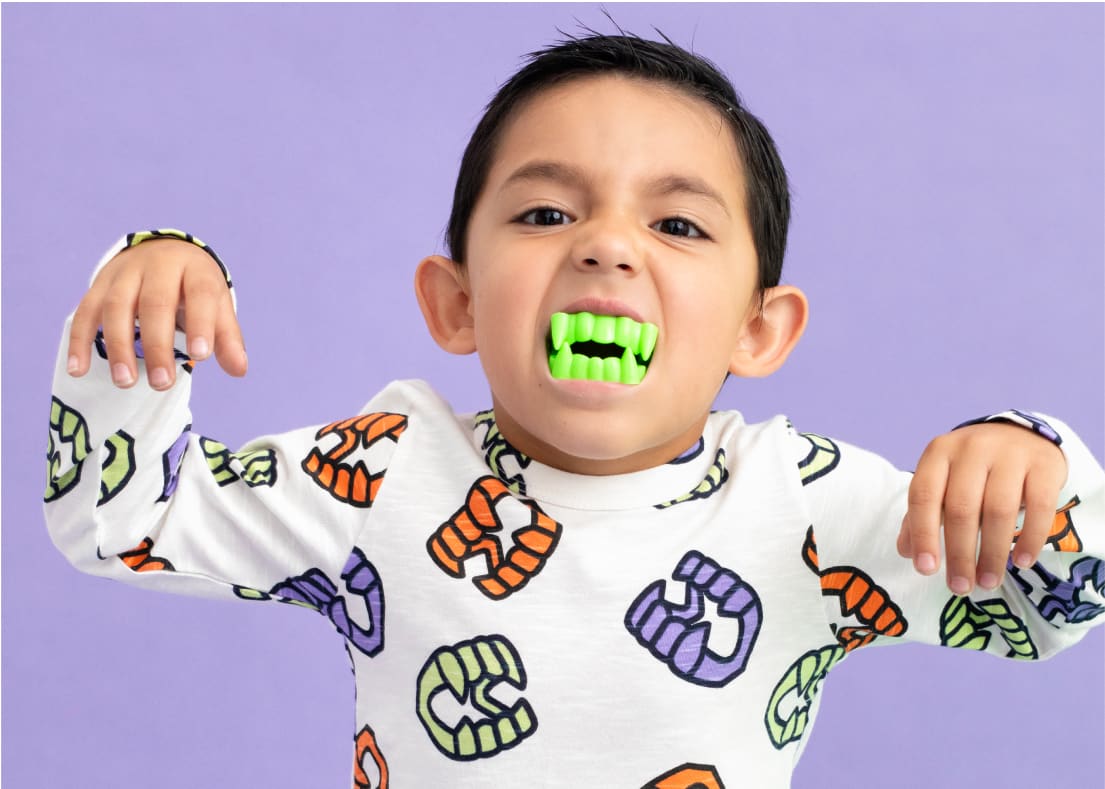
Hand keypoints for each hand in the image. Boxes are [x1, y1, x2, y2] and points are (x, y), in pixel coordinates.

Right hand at [67, 238, 246, 389]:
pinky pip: (86, 312)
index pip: (200, 293)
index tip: (200, 356)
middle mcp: (158, 265)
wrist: (163, 253)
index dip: (201, 323)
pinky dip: (80, 341)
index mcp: (194, 269)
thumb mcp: (217, 305)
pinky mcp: (99, 284)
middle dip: (158, 345)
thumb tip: (239, 369)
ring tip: (126, 382)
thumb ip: (226, 336)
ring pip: (117, 306)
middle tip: (161, 383)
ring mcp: (124, 273)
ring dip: (119, 346)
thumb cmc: (194, 288)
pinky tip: (78, 369)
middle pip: (155, 303)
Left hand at [897, 422, 1066, 593]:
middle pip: (961, 508)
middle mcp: (971, 448)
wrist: (1021, 436)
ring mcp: (1009, 453)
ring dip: (993, 553)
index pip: (924, 496)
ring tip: (989, 582)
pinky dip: (1031, 539)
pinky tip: (1022, 563)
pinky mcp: (1044, 464)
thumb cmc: (973, 470)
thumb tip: (906, 552)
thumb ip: (922, 515)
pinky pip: (1039, 507)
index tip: (926, 570)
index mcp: (938, 453)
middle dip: (960, 554)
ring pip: (999, 510)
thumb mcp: (943, 483)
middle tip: (961, 587)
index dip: (923, 534)